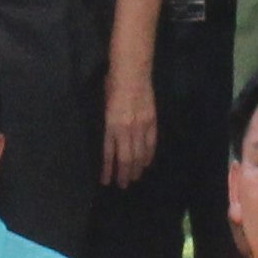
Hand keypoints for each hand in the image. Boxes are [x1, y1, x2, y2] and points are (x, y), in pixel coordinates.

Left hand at [101, 51, 158, 187]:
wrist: (133, 71)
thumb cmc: (113, 84)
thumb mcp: (105, 106)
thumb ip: (109, 125)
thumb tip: (111, 140)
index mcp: (111, 125)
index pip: (109, 154)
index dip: (108, 170)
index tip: (106, 181)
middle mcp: (126, 129)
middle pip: (126, 158)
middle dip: (124, 174)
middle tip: (122, 185)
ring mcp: (141, 126)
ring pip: (139, 154)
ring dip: (136, 168)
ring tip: (133, 178)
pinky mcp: (152, 122)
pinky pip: (150, 144)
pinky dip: (148, 156)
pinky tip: (145, 163)